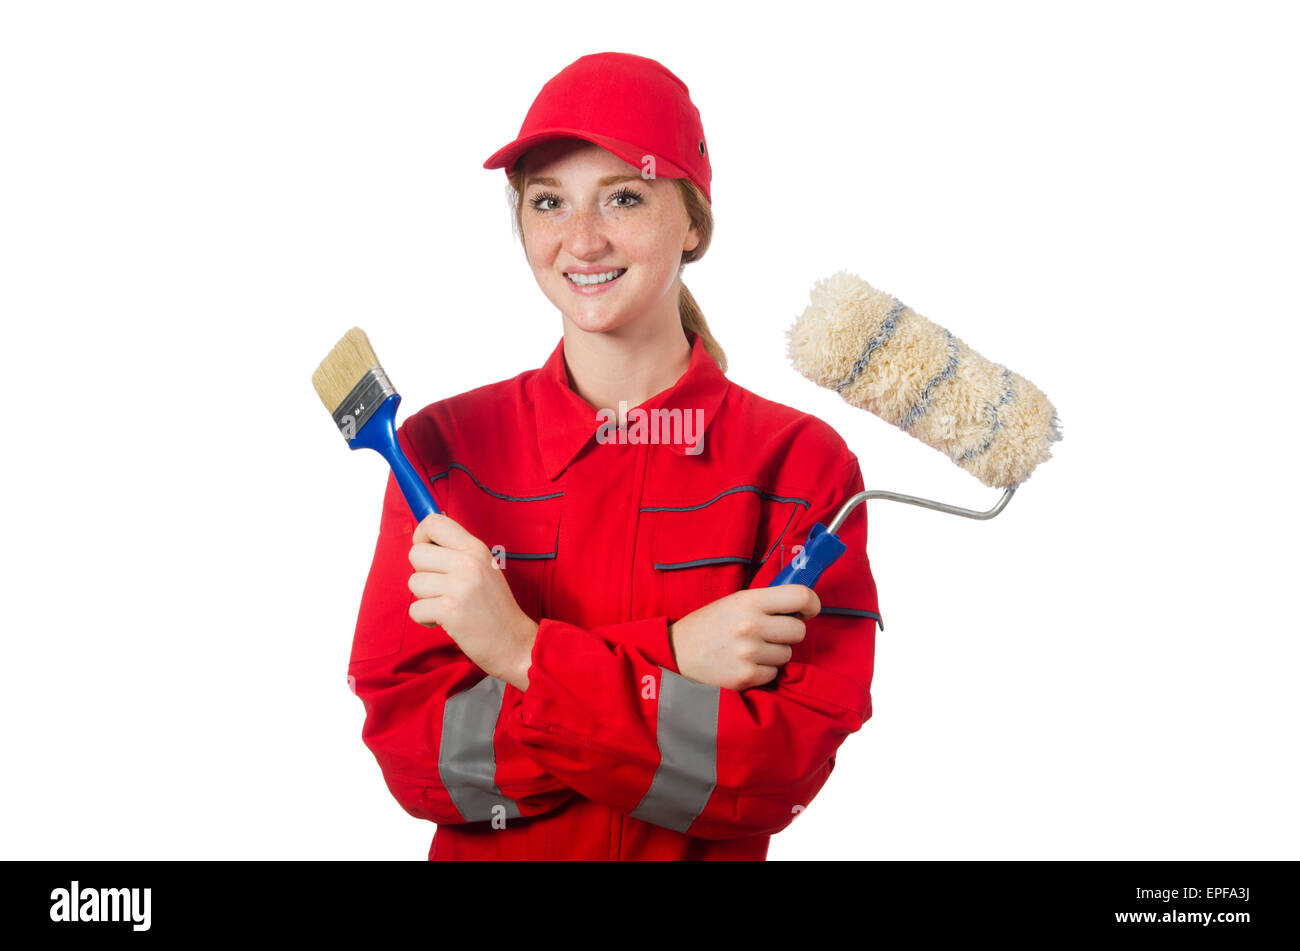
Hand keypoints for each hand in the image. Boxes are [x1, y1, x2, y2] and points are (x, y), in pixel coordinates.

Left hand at [407, 512, 537, 690]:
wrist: (514, 641)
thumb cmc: (494, 606)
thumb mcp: (484, 567)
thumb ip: (458, 550)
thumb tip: (425, 534)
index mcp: (475, 548)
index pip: (434, 523)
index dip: (421, 536)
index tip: (428, 551)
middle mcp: (468, 562)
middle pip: (416, 553)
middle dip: (422, 573)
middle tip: (441, 586)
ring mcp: (459, 586)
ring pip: (413, 583)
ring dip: (425, 599)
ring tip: (448, 605)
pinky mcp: (450, 610)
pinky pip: (415, 609)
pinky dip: (426, 619)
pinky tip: (446, 621)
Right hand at [668, 584, 819, 690]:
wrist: (676, 653)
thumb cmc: (709, 625)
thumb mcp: (734, 602)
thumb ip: (766, 602)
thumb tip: (802, 606)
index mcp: (749, 601)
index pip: (800, 596)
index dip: (812, 604)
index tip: (808, 611)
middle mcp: (751, 625)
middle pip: (799, 631)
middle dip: (789, 633)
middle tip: (770, 633)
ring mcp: (749, 653)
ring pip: (787, 654)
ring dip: (775, 653)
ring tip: (750, 649)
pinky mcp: (746, 677)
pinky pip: (774, 673)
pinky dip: (763, 671)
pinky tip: (744, 664)